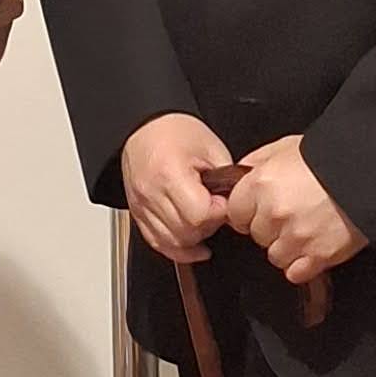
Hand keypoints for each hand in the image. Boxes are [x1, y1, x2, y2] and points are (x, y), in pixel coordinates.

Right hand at [121, 113, 237, 264]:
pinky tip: (193, 246)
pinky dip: (177, 249)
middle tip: (216, 210)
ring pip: (172, 243)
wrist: (144, 128)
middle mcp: (152, 193)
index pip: (199, 214)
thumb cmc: (175, 132)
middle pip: (186, 232)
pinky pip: (157, 243)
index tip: (224, 203)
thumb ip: (226, 179)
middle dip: (208, 226)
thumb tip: (237, 204)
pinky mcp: (138, 214)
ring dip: (194, 239)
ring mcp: (142, 206)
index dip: (219, 213)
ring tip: (204, 222)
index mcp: (170, 174)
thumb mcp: (211, 148)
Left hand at [222, 135, 365, 286]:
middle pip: (257, 235)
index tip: (261, 209)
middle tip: (292, 213)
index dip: (249, 211)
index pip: (235, 213)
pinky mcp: (319, 255)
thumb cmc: (331, 156)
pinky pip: (295, 272)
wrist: (373, 169)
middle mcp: (275, 213)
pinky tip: (314, 245)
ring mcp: (296, 237)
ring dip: (287, 246)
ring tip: (306, 228)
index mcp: (262, 184)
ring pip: (274, 256)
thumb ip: (257, 163)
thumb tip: (239, 177)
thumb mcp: (286, 147)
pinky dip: (303, 263)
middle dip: (270, 227)